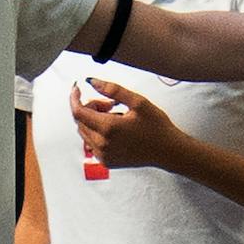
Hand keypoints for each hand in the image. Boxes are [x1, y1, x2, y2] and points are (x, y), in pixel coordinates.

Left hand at [69, 77, 187, 170]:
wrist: (168, 152)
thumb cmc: (157, 128)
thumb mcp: (138, 102)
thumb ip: (112, 89)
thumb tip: (92, 81)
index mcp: (109, 128)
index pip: (78, 111)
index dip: (74, 98)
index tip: (77, 89)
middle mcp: (103, 144)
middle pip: (80, 120)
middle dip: (90, 107)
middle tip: (110, 104)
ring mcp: (103, 155)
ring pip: (84, 132)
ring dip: (93, 120)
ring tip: (115, 117)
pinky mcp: (107, 161)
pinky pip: (92, 144)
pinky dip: (97, 133)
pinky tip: (115, 130)